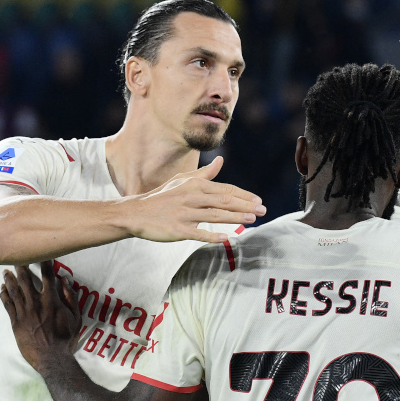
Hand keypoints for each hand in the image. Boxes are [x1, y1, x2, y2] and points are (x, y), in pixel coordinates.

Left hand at [0, 260, 81, 375]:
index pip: (47, 276)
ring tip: (6, 271)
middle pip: (25, 279)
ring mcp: (24, 312)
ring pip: (14, 290)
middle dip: (20, 266)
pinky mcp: (16, 322)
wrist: (51, 359)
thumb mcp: (76, 318)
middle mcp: (36, 303)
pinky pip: (7, 305)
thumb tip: (65, 280)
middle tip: (16, 257)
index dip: (44, 262)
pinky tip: (2, 289)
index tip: (42, 254)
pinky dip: (4, 295)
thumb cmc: (66, 339)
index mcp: (51, 300)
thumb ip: (71, 298)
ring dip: (9, 279)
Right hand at [123, 157, 264, 243]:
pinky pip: (198, 233)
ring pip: (215, 215)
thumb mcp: (182, 180)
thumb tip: (221, 162)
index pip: (225, 189)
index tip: (258, 201)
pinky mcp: (177, 229)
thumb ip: (204, 173)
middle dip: (245, 206)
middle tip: (262, 211)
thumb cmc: (162, 196)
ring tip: (251, 220)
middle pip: (224, 201)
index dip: (244, 195)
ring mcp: (184, 213)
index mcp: (195, 185)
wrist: (136, 213)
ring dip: (235, 218)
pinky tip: (226, 238)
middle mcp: (191, 197)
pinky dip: (212, 236)